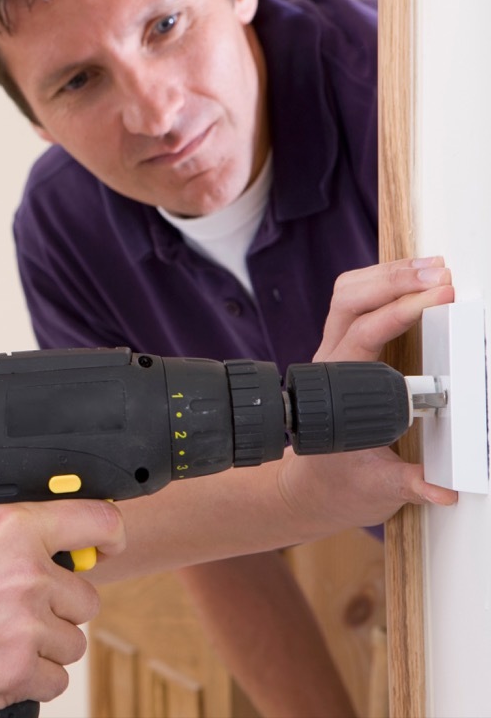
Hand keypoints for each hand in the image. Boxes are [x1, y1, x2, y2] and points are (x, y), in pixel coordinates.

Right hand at [0, 499, 124, 717]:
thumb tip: (14, 518)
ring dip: (43, 643)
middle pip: (85, 594)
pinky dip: (31, 678)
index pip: (97, 521)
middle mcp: (26, 573)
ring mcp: (26, 627)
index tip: (106, 544)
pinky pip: (56, 680)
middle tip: (13, 608)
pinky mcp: (19, 673)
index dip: (108, 534)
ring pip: (72, 640)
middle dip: (56, 604)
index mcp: (6, 527)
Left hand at [279, 257, 458, 531]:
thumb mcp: (377, 487)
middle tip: (441, 274)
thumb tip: (442, 487)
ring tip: (435, 267)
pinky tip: (417, 279)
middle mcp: (331, 361)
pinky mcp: (348, 348)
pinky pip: (359, 302)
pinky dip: (387, 283)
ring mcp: (336, 351)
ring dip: (390, 274)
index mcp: (335, 389)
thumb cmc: (341, 481)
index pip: (364, 334)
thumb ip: (409, 484)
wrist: (312, 486)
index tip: (439, 297)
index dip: (400, 311)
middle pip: (350, 300)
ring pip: (350, 294)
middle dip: (394, 279)